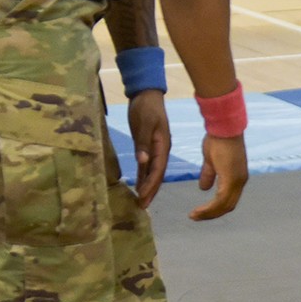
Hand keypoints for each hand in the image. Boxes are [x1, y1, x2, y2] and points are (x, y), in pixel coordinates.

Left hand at [127, 90, 172, 205]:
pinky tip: (137, 185)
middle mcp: (160, 150)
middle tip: (142, 207)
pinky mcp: (146, 146)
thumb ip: (143, 142)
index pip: (157, 169)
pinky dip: (142, 176)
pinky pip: (145, 165)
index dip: (151, 185)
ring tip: (140, 201)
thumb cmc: (146, 107)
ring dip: (146, 186)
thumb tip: (143, 162)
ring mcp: (154, 149)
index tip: (143, 198)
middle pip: (156, 174)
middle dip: (151, 190)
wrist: (146, 94)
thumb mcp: (144, 123)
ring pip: (151, 171)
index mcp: (162, 145)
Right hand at [191, 133, 247, 219]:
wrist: (223, 128)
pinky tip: (198, 211)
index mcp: (237, 177)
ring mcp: (237, 180)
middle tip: (196, 217)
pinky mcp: (231, 178)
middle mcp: (240, 181)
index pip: (229, 199)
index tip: (201, 212)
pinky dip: (209, 208)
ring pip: (224, 205)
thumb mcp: (211, 160)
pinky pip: (220, 199)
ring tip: (194, 216)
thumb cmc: (218, 140)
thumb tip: (204, 188)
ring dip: (208, 213)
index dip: (215, 208)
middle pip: (228, 206)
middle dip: (212, 214)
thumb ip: (209, 174)